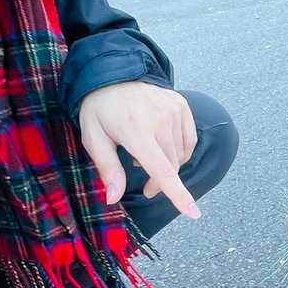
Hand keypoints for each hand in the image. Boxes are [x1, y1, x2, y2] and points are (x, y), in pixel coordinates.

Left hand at [78, 81, 199, 218]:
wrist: (112, 73)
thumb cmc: (99, 110)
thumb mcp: (94, 138)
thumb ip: (108, 169)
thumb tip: (113, 198)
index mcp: (136, 130)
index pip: (162, 169)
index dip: (178, 194)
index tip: (194, 213)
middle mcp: (159, 119)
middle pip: (171, 166)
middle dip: (160, 183)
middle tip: (146, 188)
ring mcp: (173, 110)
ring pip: (180, 155)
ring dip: (167, 164)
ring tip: (146, 155)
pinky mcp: (181, 105)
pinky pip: (188, 140)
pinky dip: (178, 150)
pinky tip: (162, 146)